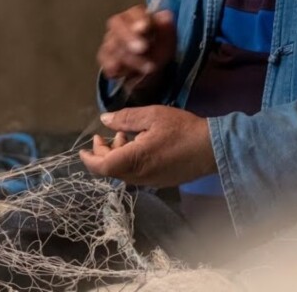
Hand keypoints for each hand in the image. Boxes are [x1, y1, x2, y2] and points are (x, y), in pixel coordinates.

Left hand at [79, 106, 216, 186]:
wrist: (213, 148)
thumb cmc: (182, 129)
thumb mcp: (153, 116)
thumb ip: (126, 118)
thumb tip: (105, 119)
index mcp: (134, 160)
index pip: (101, 167)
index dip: (89, 159)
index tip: (84, 149)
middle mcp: (139, 176)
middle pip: (110, 170)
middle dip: (103, 152)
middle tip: (105, 134)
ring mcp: (150, 182)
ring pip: (123, 173)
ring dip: (117, 155)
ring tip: (126, 135)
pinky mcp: (160, 182)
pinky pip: (136, 174)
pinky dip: (130, 161)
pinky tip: (140, 144)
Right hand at [97, 6, 175, 92]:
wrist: (149, 69)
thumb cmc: (158, 48)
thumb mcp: (168, 40)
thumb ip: (167, 29)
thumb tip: (166, 16)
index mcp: (137, 16)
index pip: (135, 13)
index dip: (139, 19)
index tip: (145, 27)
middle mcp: (120, 25)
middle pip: (117, 25)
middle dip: (129, 37)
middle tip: (142, 48)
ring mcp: (110, 40)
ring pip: (113, 46)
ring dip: (131, 59)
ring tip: (148, 68)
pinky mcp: (104, 57)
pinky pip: (106, 61)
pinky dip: (116, 68)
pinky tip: (124, 73)